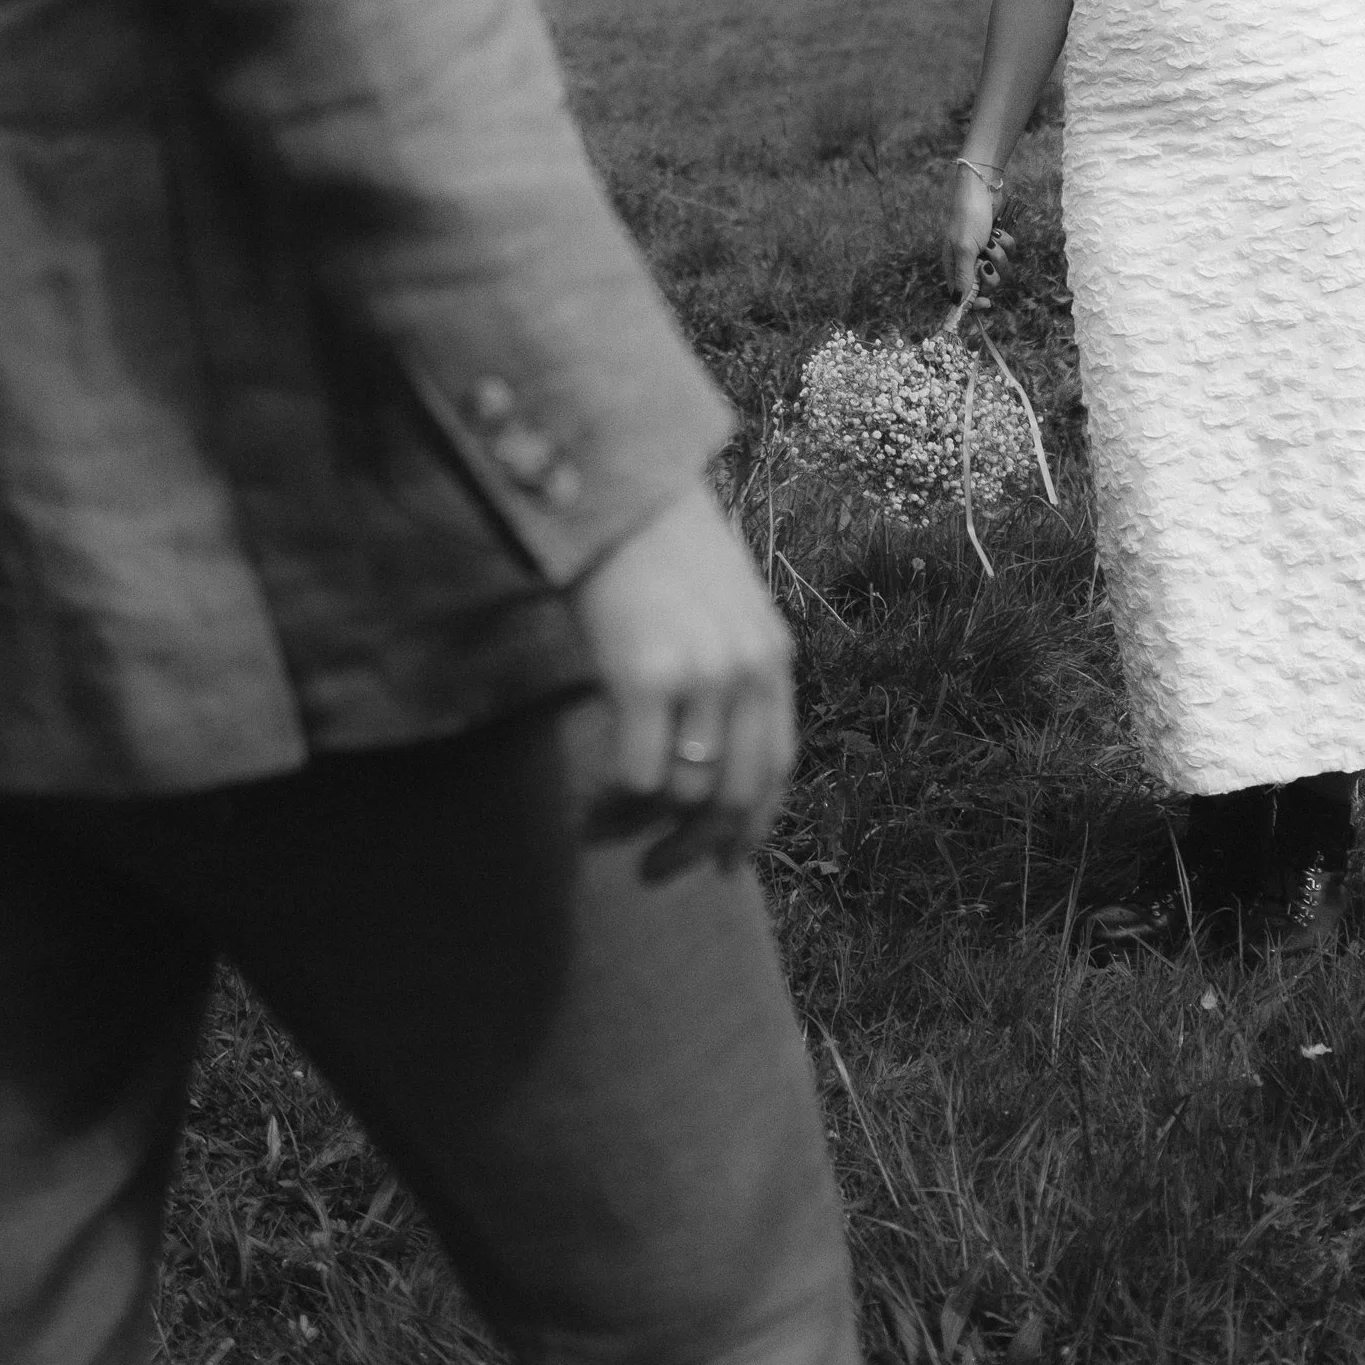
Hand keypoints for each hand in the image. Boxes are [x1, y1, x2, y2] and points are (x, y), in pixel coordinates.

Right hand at [572, 480, 797, 871]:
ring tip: (599, 833)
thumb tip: (704, 760)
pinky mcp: (648, 677)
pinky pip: (639, 777)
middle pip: (736, 798)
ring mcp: (703, 674)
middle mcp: (749, 671)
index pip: (777, 769)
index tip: (723, 867)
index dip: (752, 829)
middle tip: (652, 873)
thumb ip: (725, 674)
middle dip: (694, 850)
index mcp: (772, 658)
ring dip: (638, 832)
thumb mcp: (715, 611)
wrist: (614, 492)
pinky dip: (613, 808)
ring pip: (685, 797)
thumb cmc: (653, 551)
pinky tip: (587, 808)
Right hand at [943, 159, 1003, 307]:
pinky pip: (1009, 254)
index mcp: (953, 265)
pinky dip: (1007, 244)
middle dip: (992, 274)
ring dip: (1000, 256)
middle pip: (986, 285)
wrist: (982, 188)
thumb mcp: (965, 249)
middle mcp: (968, 261)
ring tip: (992, 240)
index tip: (987, 303)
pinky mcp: (997, 241)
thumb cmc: (968, 217)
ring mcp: (983, 251)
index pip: (962, 294)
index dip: (974, 302)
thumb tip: (957, 302)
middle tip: (987, 261)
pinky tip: (999, 231)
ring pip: (1000, 270)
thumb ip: (963, 277)